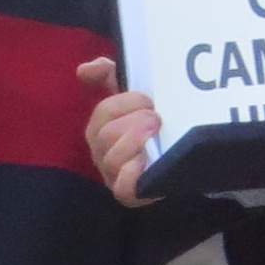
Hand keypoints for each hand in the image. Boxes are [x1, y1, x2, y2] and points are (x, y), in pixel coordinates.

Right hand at [76, 56, 163, 206]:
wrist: (182, 155)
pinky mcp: (128, 195)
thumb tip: (83, 70)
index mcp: (99, 127)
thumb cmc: (151, 123)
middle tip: (157, 119)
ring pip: (114, 158)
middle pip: (106, 134)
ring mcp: (112, 175)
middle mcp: (101, 152)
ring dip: (138, 142)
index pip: (104, 111)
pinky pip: (123, 188)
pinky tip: (148, 161)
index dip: (128, 102)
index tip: (150, 101)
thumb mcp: (133, 94)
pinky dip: (133, 173)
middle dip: (136, 123)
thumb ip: (110, 74)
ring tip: (158, 135)